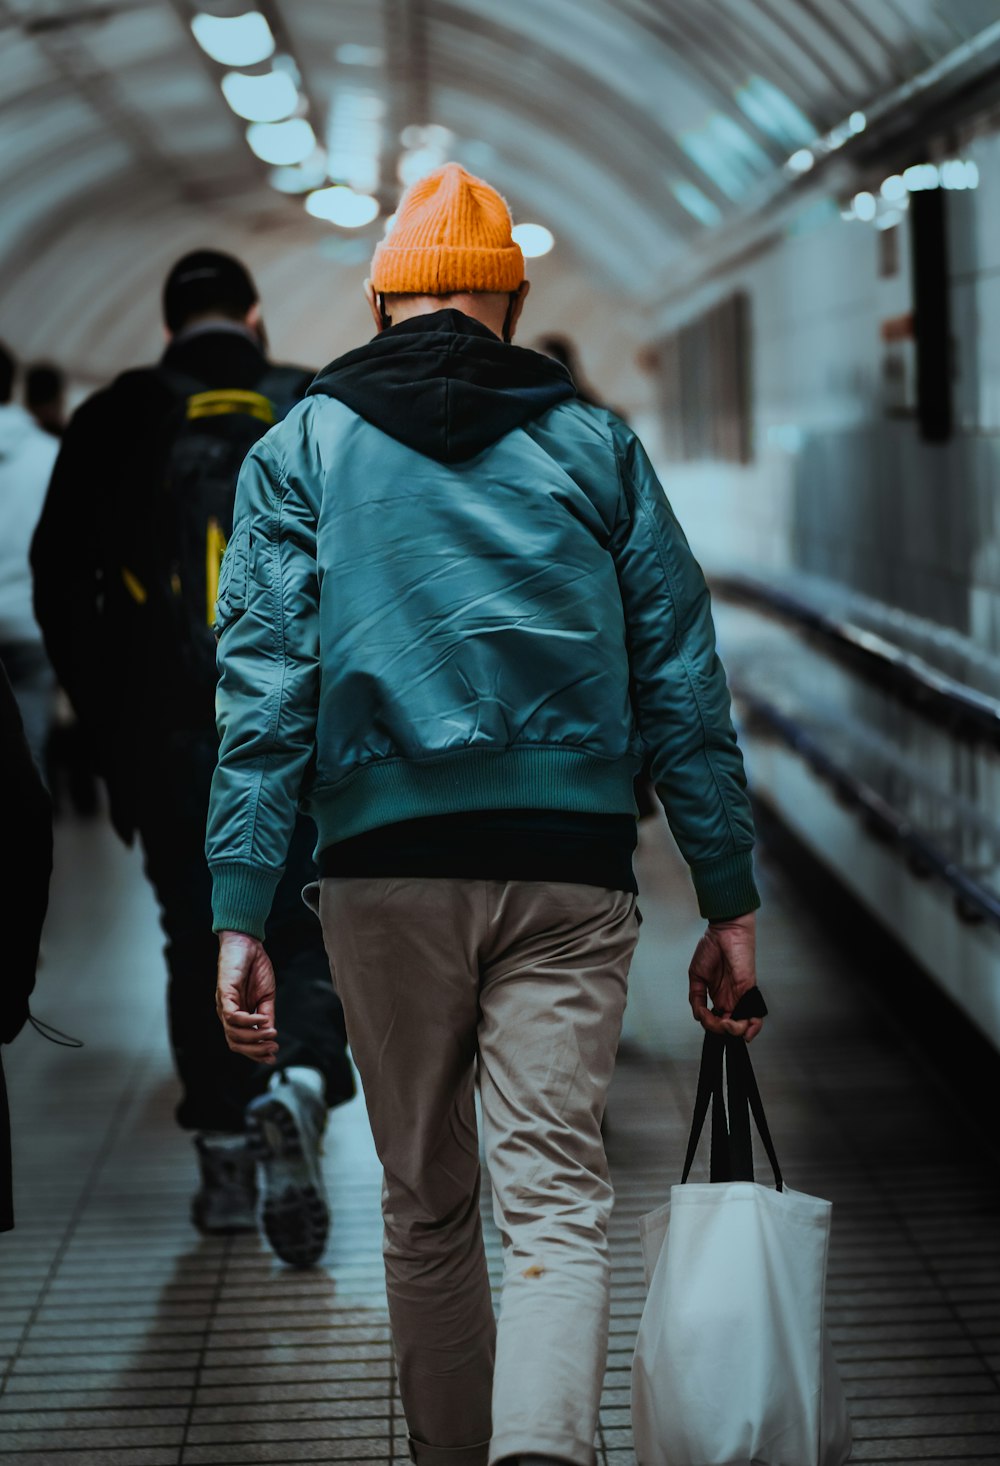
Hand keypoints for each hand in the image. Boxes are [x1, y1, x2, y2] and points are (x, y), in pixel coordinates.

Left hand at [216, 930, 278, 1063]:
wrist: (248, 943)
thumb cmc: (256, 968)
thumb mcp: (266, 997)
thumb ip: (266, 1015)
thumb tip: (269, 1035)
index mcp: (237, 1016)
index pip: (241, 1042)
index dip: (255, 1053)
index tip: (273, 1056)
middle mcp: (227, 1013)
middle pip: (234, 1043)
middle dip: (254, 1051)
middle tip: (273, 1049)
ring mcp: (224, 1004)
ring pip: (233, 1033)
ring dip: (254, 1038)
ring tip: (272, 1034)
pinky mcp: (224, 992)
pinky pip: (233, 1015)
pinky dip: (248, 1021)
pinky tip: (263, 1018)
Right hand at [688, 912, 762, 1042]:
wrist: (725, 930)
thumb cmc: (711, 947)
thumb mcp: (696, 976)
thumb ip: (697, 998)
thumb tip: (699, 1016)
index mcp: (717, 996)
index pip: (716, 1021)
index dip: (710, 1025)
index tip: (702, 1016)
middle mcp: (729, 999)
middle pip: (728, 1026)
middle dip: (720, 1030)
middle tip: (714, 1021)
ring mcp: (740, 996)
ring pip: (741, 1025)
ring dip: (733, 1031)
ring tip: (727, 1024)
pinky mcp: (749, 990)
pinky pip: (754, 1015)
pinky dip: (752, 1028)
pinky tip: (745, 1033)